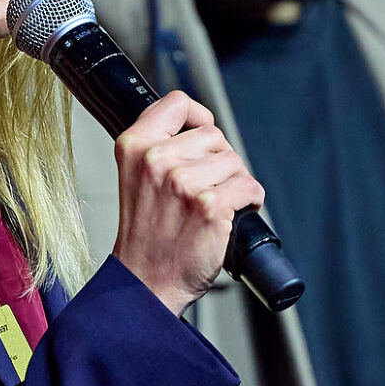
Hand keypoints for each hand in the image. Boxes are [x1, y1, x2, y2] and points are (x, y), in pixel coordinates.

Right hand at [109, 91, 263, 316]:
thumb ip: (159, 145)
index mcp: (134, 147)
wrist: (146, 282)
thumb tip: (202, 125)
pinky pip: (249, 187)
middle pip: (214, 135)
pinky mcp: (209, 206)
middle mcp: (156, 160)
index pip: (177, 103)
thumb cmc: (146, 236)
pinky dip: (250, 201)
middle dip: (219, 160)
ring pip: (234, 161)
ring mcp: (183, 182)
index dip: (198, 117)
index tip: (202, 135)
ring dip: (234, 183)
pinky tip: (232, 214)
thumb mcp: (136, 177)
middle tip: (205, 188)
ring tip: (215, 204)